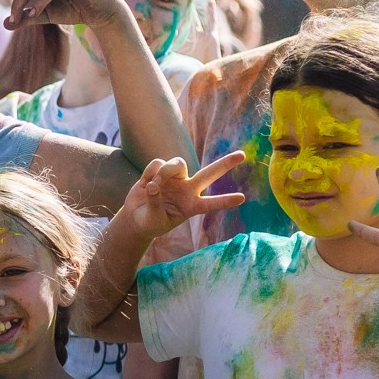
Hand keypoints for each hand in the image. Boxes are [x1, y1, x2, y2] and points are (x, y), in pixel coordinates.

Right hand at [119, 152, 246, 238]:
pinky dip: (150, 172)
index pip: (211, 203)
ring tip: (153, 183)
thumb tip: (153, 184)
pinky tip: (144, 181)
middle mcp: (186, 189)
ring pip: (178, 163)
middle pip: (209, 173)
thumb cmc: (150, 223)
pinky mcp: (159, 172)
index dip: (225, 200)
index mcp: (191, 206)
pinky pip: (157, 164)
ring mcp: (174, 179)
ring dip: (166, 171)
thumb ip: (155, 203)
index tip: (242, 198)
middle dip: (225, 164)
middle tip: (242, 155)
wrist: (136, 218)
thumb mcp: (154, 220)